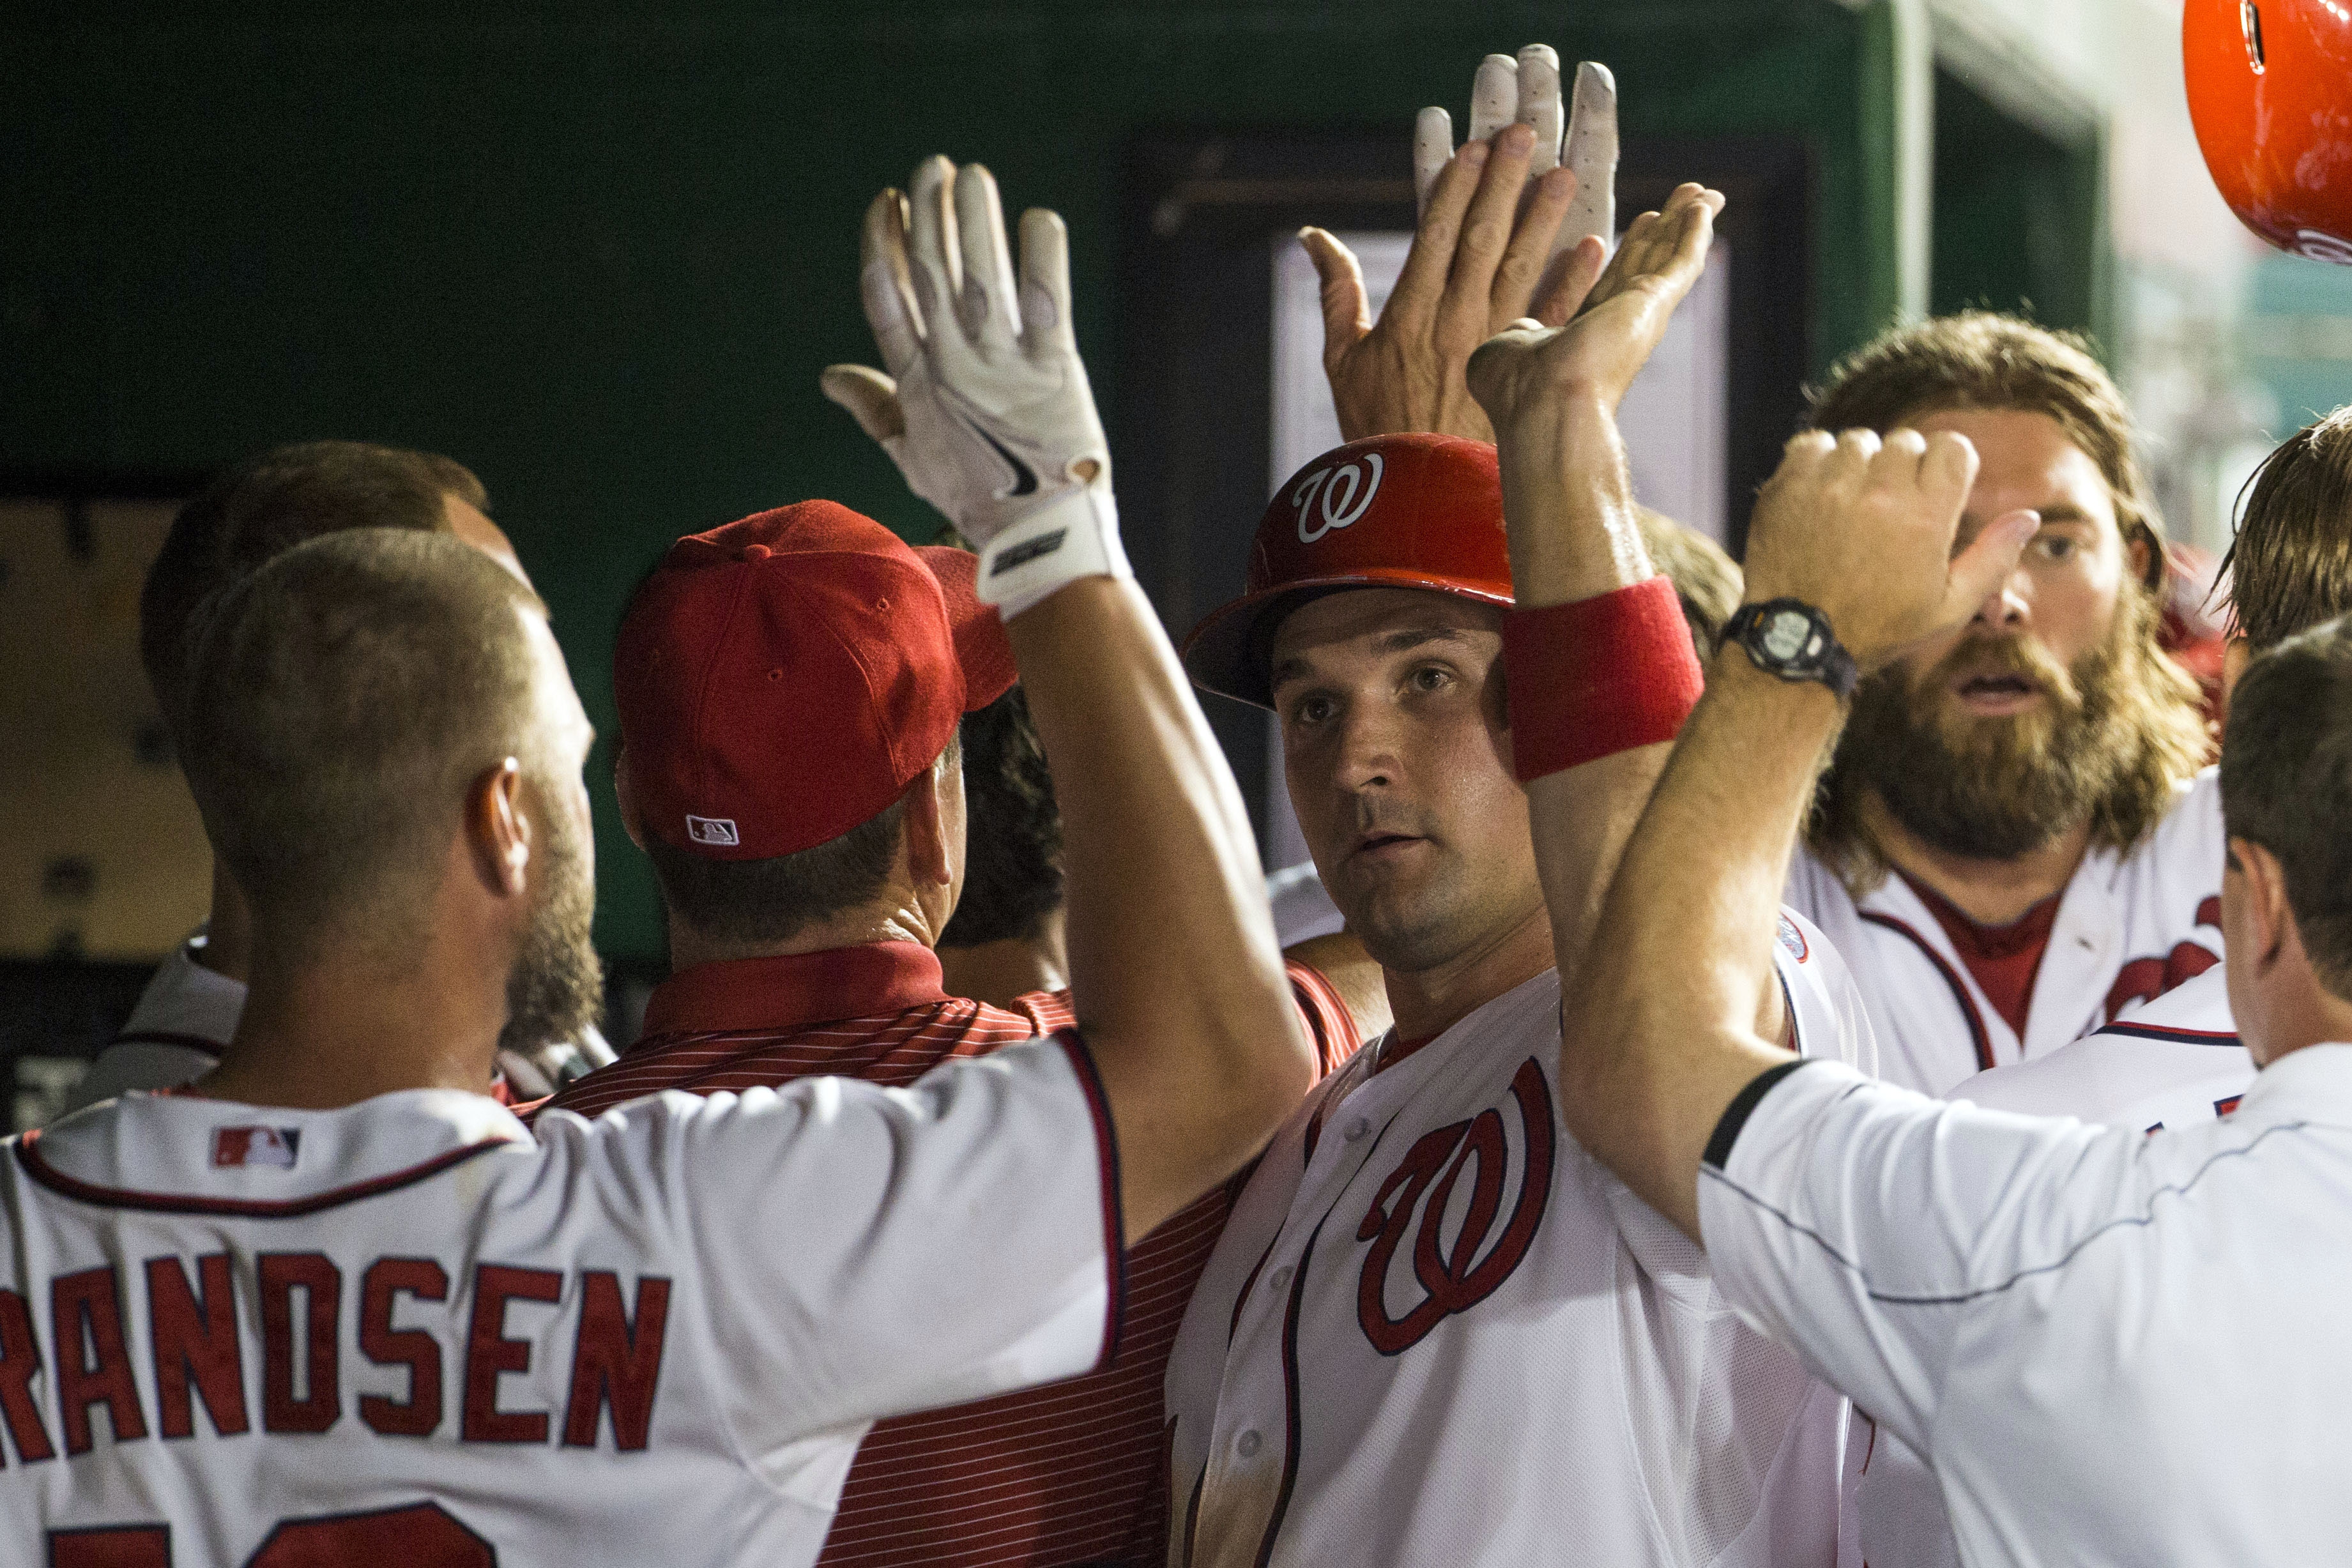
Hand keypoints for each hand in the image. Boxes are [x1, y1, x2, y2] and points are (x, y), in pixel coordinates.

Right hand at [821, 158, 1109, 547]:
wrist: (1040, 535)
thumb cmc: (977, 496)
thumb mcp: (912, 455)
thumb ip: (874, 407)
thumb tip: (830, 376)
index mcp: (917, 383)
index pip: (886, 300)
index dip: (882, 244)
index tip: (886, 201)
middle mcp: (953, 367)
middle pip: (930, 275)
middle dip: (929, 216)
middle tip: (933, 166)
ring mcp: (1003, 366)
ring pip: (979, 277)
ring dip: (975, 221)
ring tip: (973, 176)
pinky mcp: (1054, 369)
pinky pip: (1045, 299)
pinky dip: (1041, 256)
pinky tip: (1039, 220)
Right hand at [1308, 46, 1615, 443]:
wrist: (1418, 489)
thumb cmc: (1376, 423)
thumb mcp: (1342, 359)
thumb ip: (1337, 292)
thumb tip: (1313, 237)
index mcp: (1408, 314)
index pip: (1434, 235)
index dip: (1454, 188)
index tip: (1473, 148)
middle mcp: (1452, 320)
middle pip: (1479, 239)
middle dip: (1502, 183)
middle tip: (1524, 135)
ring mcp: (1491, 343)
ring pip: (1519, 268)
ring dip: (1543, 219)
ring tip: (1564, 174)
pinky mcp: (1518, 368)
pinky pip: (1551, 318)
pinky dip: (1573, 282)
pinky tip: (1594, 247)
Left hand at [1463, 183, 1723, 430]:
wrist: (1541, 407)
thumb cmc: (1515, 391)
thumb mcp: (1506, 350)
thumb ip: (1519, 332)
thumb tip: (1520, 329)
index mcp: (1584, 331)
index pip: (1613, 280)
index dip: (1629, 249)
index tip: (1644, 222)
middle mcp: (1617, 322)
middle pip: (1648, 263)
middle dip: (1667, 229)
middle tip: (1688, 197)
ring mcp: (1638, 314)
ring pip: (1667, 256)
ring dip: (1685, 222)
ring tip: (1704, 192)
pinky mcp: (1652, 304)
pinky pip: (1680, 262)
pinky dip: (1694, 234)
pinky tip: (1704, 207)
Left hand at [1741, 429, 2040, 669]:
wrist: (1796, 641)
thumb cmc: (1878, 628)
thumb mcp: (1947, 609)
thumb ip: (1992, 559)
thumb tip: (2028, 517)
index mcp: (1926, 519)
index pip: (1953, 448)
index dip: (1946, 467)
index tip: (1931, 491)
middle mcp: (1879, 496)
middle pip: (1906, 441)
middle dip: (1904, 467)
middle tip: (1887, 510)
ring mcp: (1830, 489)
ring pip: (1859, 441)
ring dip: (1860, 465)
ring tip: (1852, 507)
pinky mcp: (1787, 488)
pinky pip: (1813, 444)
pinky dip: (1819, 463)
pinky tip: (1821, 497)